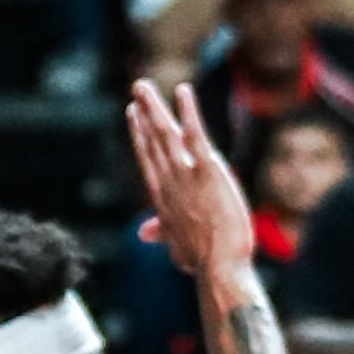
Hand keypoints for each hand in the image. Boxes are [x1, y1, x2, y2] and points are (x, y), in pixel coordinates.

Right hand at [126, 75, 256, 300]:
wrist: (218, 268)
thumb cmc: (202, 261)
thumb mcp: (176, 245)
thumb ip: (161, 231)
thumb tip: (143, 232)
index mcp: (162, 196)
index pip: (148, 158)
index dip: (140, 134)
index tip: (134, 114)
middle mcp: (169, 181)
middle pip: (153, 141)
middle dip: (145, 113)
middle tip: (138, 89)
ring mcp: (186, 174)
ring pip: (166, 134)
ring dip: (155, 107)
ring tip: (144, 86)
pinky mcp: (207, 171)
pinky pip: (195, 135)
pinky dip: (188, 111)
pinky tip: (183, 91)